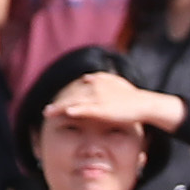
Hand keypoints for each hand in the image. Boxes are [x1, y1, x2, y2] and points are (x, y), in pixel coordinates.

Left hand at [44, 71, 183, 133]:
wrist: (144, 103)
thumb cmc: (131, 97)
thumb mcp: (114, 83)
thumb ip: (99, 78)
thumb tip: (85, 76)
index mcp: (94, 83)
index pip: (76, 93)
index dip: (64, 100)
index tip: (55, 107)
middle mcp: (94, 89)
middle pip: (71, 97)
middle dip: (58, 105)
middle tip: (46, 111)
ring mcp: (98, 99)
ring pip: (75, 103)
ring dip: (60, 108)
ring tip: (49, 113)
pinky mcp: (103, 109)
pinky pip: (87, 109)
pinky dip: (77, 110)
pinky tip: (68, 113)